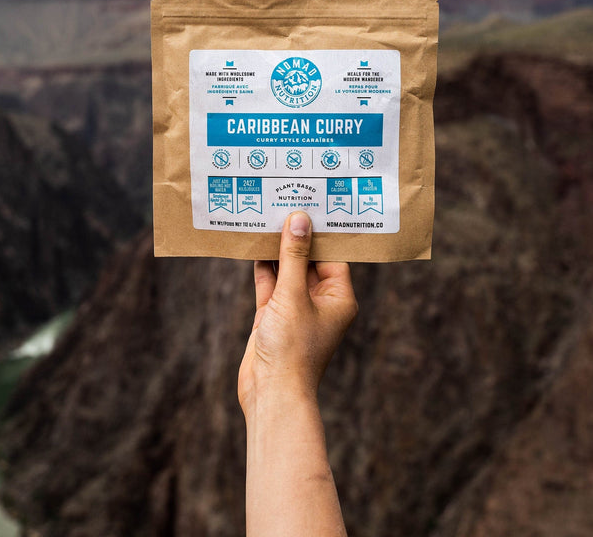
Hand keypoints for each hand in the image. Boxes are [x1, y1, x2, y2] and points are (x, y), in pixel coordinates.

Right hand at [238, 211, 357, 419]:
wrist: (271, 393)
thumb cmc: (292, 349)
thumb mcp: (293, 295)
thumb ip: (294, 256)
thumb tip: (299, 220)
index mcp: (339, 297)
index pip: (333, 254)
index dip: (322, 229)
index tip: (311, 200)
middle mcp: (320, 301)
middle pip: (308, 259)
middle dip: (297, 235)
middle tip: (285, 200)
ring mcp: (294, 308)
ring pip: (286, 269)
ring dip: (277, 248)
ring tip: (266, 214)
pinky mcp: (272, 315)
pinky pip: (269, 283)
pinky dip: (262, 265)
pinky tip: (253, 242)